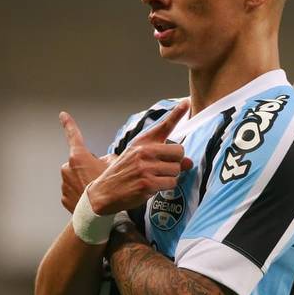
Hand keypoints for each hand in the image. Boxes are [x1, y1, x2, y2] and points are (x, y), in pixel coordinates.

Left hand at [59, 111, 112, 213]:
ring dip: (84, 181)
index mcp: (79, 157)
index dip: (68, 124)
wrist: (97, 214)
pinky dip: (80, 194)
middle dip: (88, 167)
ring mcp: (64, 183)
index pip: (74, 136)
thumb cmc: (106, 189)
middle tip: (99, 178)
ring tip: (96, 190)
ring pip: (76, 178)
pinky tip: (90, 199)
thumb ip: (109, 159)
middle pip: (79, 162)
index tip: (63, 115)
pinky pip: (73, 191)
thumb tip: (108, 160)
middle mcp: (67, 168)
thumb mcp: (115, 168)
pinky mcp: (64, 197)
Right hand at [88, 100, 192, 214]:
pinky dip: (165, 187)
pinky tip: (152, 187)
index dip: (177, 113)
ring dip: (169, 176)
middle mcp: (144, 151)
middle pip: (179, 152)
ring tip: (153, 178)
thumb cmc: (124, 173)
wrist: (104, 192)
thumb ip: (165, 157)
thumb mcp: (139, 158)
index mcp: (142, 142)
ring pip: (177, 169)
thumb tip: (189, 162)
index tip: (187, 102)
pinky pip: (171, 183)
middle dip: (175, 162)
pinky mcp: (148, 183)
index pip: (164, 125)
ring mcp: (146, 167)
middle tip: (162, 168)